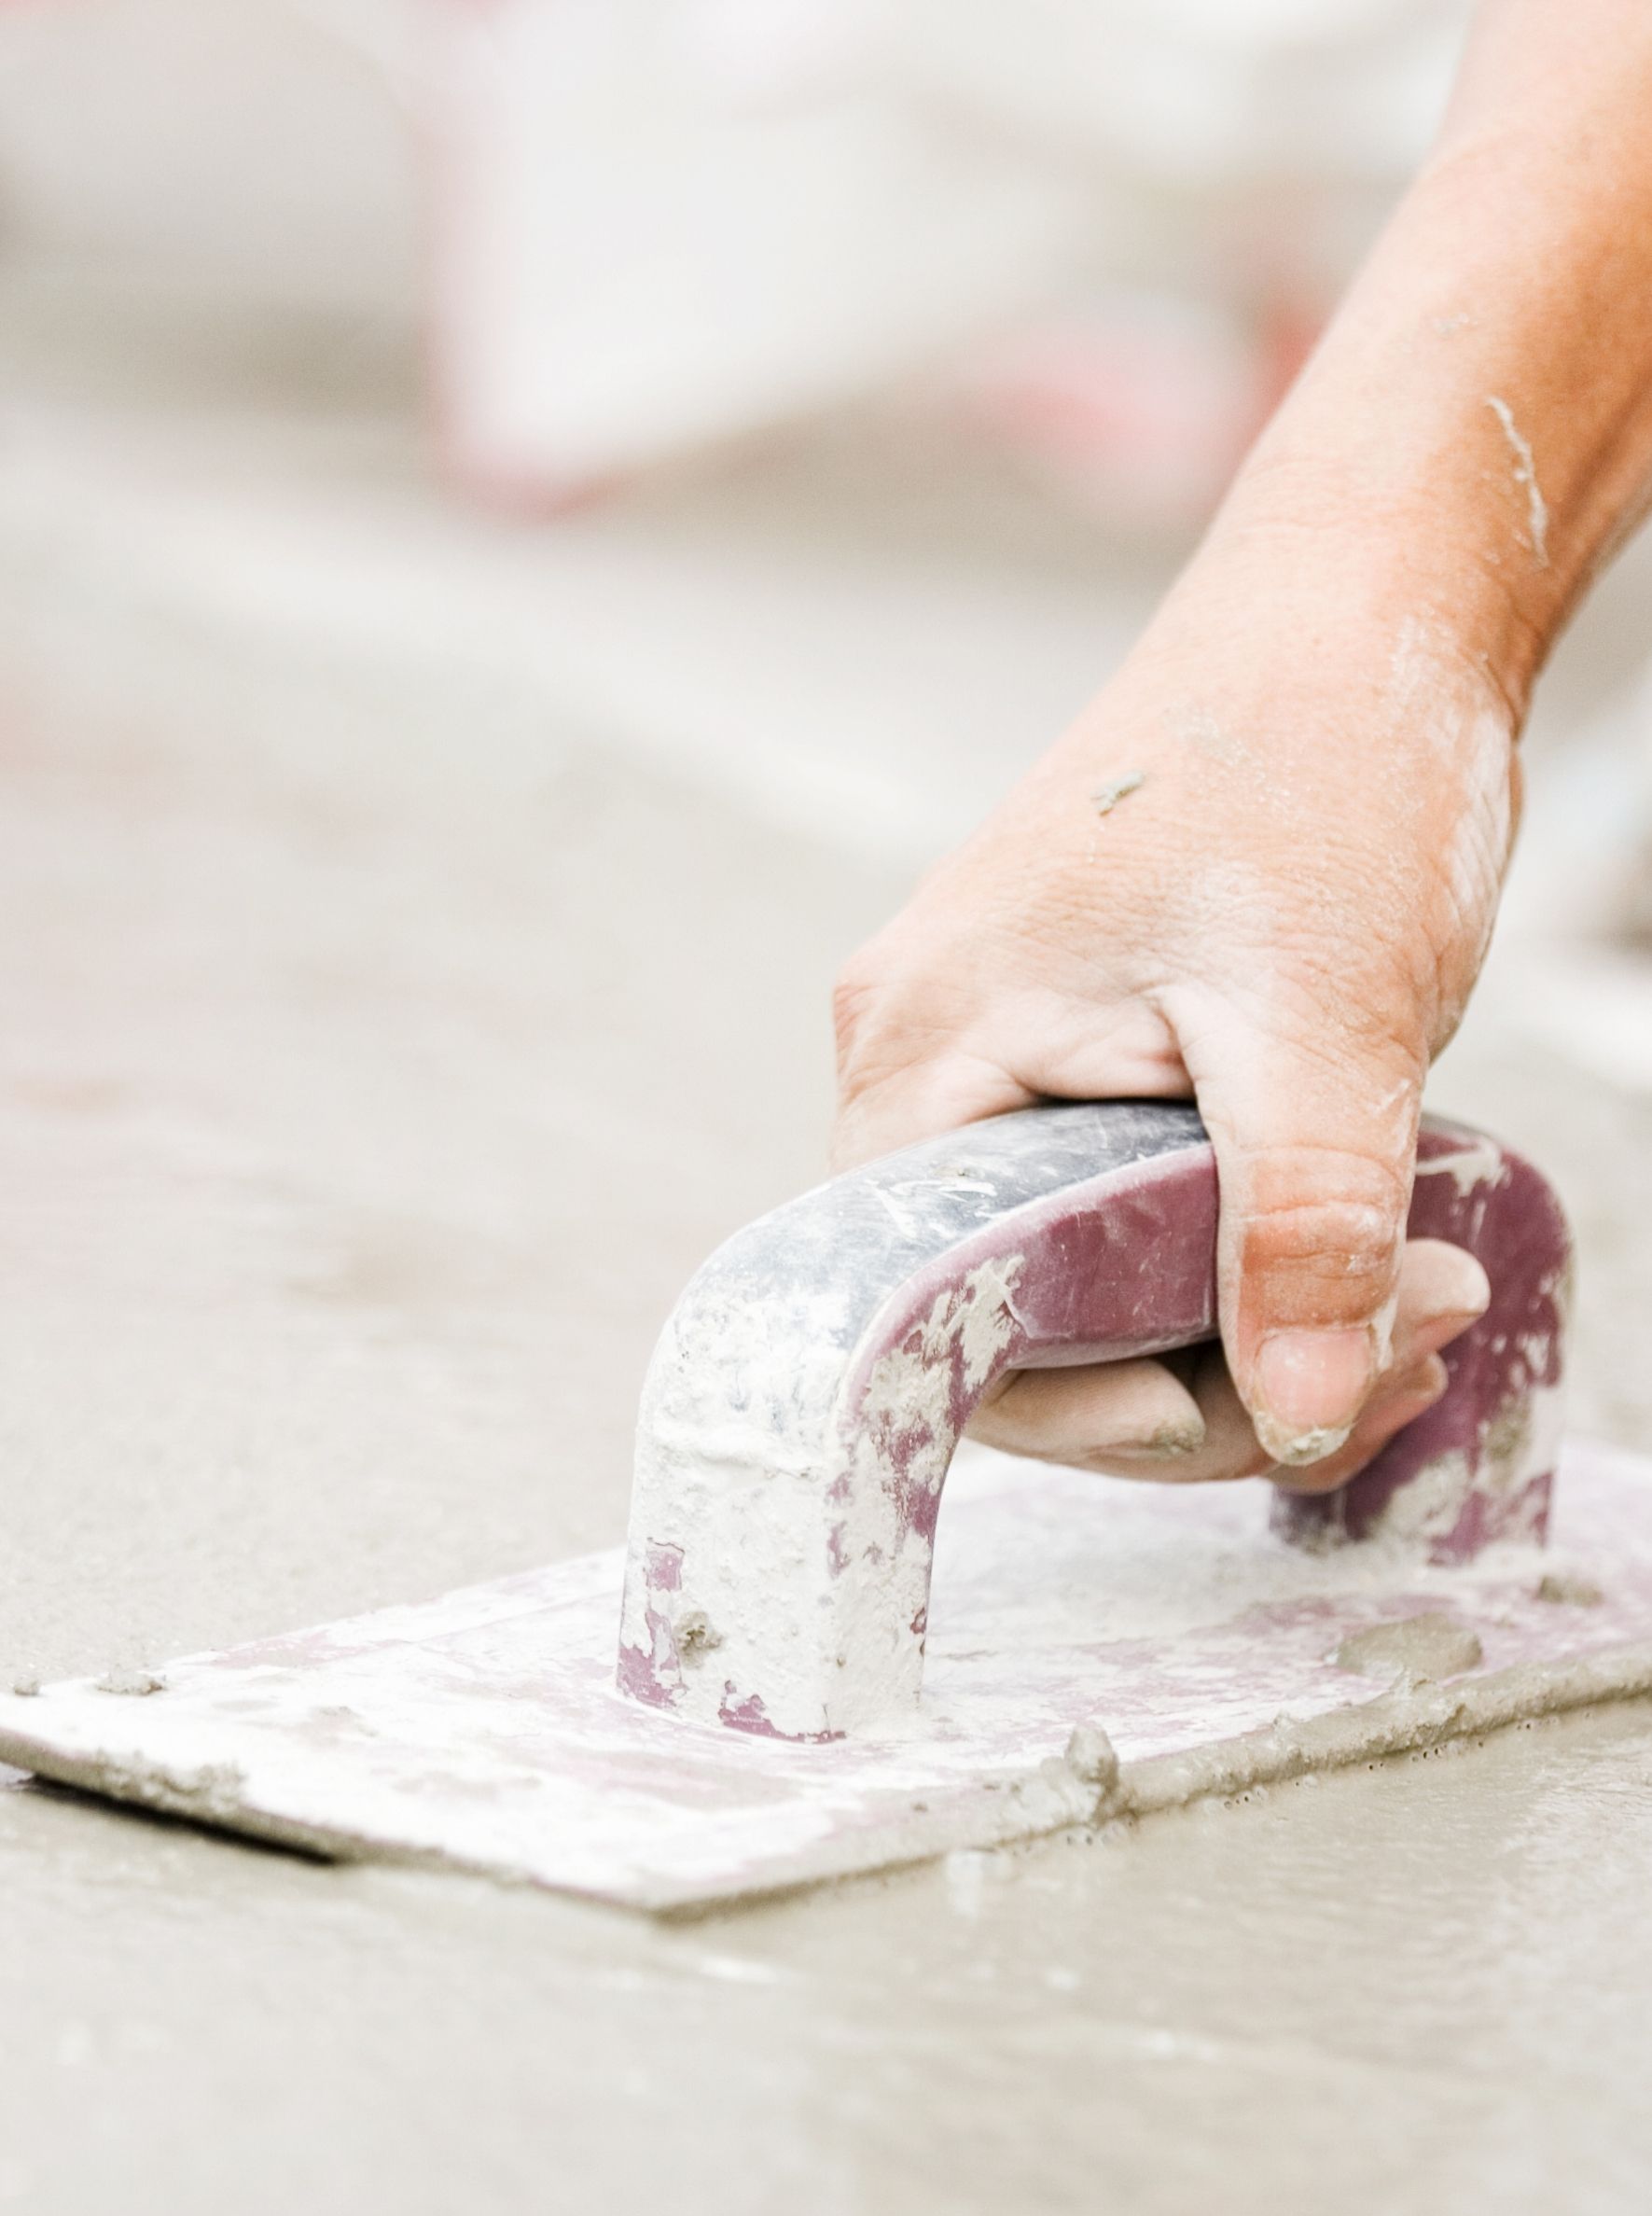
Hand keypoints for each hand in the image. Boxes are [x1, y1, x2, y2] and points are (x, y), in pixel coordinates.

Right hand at [831, 517, 1514, 1484]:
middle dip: (1213, 1376)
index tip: (1279, 1407)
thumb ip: (1304, 1228)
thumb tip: (1298, 1412)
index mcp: (925, 1054)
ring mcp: (997, 1059)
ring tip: (1422, 1294)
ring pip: (1090, 1277)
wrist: (1358, 617)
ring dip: (1250, 1324)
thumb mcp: (1325, 1017)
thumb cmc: (1319, 764)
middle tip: (1403, 1353)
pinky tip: (1367, 1251)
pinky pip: (1127, 1214)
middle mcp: (929, 1065)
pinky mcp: (1071, 1053)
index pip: (948, 1324)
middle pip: (1021, 1321)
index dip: (1105, 1411)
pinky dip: (1242, 1259)